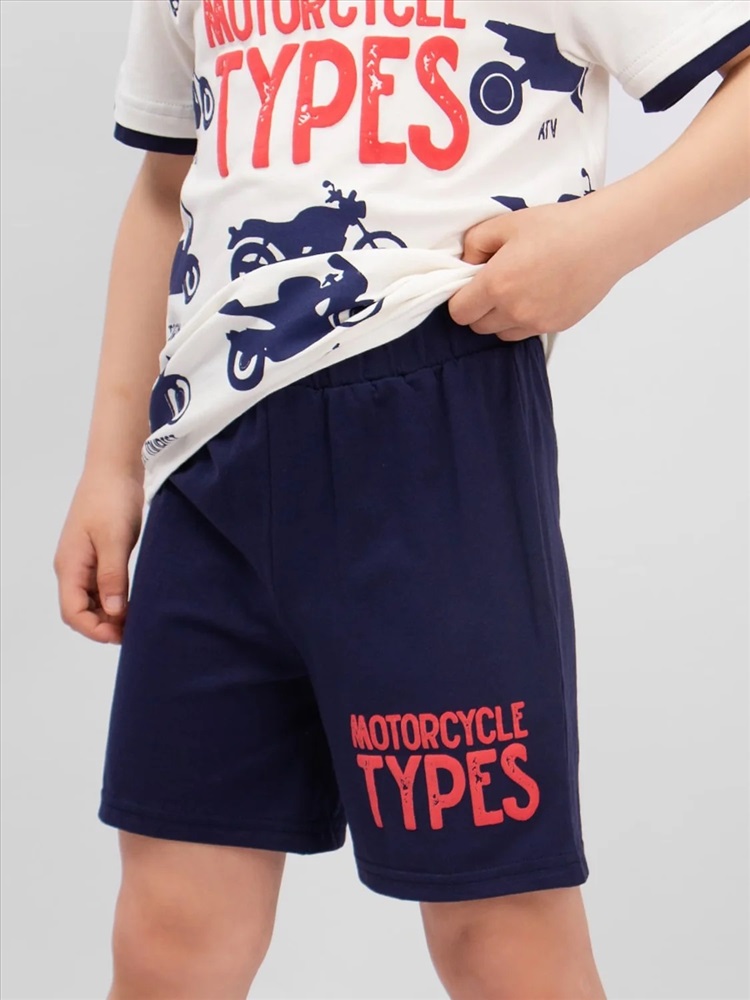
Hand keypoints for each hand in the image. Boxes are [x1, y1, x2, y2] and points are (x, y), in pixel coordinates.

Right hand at [53, 470, 143, 643]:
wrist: (116, 468)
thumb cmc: (112, 499)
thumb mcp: (114, 539)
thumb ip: (112, 576)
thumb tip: (113, 613)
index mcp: (70, 565)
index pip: (73, 612)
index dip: (95, 630)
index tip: (122, 635)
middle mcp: (73, 567)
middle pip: (81, 610)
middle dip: (104, 626)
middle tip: (135, 630)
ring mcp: (85, 561)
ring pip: (93, 600)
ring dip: (111, 614)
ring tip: (138, 619)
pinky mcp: (99, 554)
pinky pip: (102, 586)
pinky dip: (116, 598)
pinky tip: (135, 601)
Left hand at [448, 195, 623, 339]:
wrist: (605, 238)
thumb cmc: (558, 226)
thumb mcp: (506, 223)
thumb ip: (475, 244)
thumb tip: (466, 264)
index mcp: (496, 284)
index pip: (459, 312)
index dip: (459, 299)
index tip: (469, 285)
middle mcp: (514, 310)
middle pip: (478, 327)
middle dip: (479, 309)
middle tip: (493, 285)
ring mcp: (536, 322)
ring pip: (502, 333)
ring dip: (501, 318)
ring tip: (517, 290)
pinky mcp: (556, 326)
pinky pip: (527, 332)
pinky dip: (524, 320)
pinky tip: (536, 295)